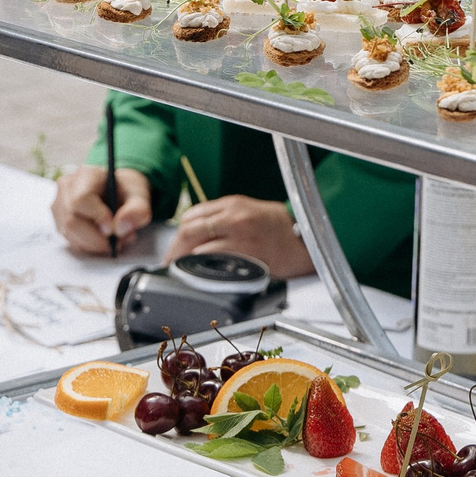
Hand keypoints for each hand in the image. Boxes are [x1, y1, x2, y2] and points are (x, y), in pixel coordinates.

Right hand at [54, 166, 150, 255]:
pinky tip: (105, 241)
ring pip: (70, 234)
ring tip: (117, 240)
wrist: (118, 192)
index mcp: (86, 174)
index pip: (81, 199)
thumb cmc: (126, 191)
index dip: (96, 217)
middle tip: (120, 241)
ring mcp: (60, 206)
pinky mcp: (60, 222)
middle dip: (98, 238)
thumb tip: (121, 227)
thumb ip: (137, 210)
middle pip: (72, 220)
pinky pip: (71, 241)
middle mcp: (67, 188)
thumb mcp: (140, 195)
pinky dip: (90, 246)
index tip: (113, 230)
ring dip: (95, 244)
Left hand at [167, 194, 315, 280]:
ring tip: (184, 270)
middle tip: (171, 261)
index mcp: (233, 204)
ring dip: (186, 261)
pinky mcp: (246, 256)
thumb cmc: (278, 226)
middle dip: (176, 248)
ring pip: (198, 248)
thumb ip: (223, 215)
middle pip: (190, 230)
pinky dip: (202, 268)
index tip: (176, 244)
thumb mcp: (249, 209)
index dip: (179, 233)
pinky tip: (201, 273)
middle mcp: (234, 217)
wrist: (304, 240)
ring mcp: (240, 237)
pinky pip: (214, 263)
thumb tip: (195, 229)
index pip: (192, 215)